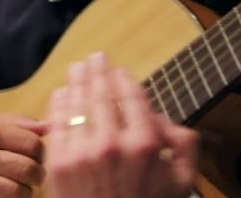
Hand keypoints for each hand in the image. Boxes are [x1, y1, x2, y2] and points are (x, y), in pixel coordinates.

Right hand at [0, 112, 46, 197]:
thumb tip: (50, 127)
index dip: (42, 154)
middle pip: (28, 171)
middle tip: (32, 175)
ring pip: (16, 193)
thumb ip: (18, 123)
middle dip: (37, 175)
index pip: (33, 145)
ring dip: (23, 193)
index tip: (37, 157)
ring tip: (18, 187)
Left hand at [45, 54, 197, 197]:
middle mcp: (112, 143)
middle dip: (96, 72)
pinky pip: (57, 124)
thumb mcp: (182, 182)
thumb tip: (163, 116)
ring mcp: (82, 153)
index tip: (118, 69)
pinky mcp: (59, 164)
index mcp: (145, 144)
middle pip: (101, 94)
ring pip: (77, 104)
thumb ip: (183, 144)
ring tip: (77, 68)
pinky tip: (61, 93)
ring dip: (76, 81)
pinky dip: (59, 104)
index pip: (131, 96)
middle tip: (94, 58)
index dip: (123, 78)